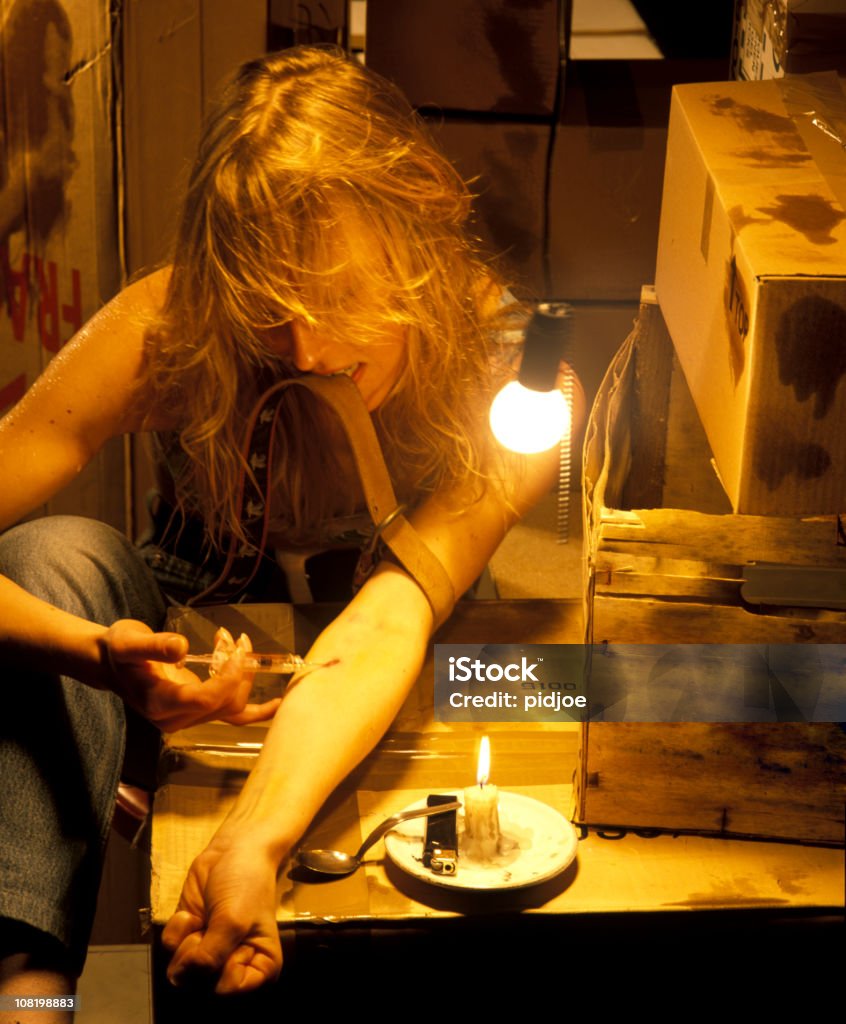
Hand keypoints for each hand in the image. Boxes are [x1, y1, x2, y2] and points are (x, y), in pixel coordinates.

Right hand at [101, 623, 280, 731]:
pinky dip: (257, 711)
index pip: (206, 699)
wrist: (110, 663)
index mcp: (160, 703)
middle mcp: (176, 718)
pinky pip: (233, 716)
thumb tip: (181, 647)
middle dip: (238, 669)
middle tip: (233, 637)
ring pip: (232, 706)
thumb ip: (155, 646)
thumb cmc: (119, 650)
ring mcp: (189, 718)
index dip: (228, 677)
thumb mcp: (129, 642)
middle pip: (225, 703)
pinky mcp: (198, 711)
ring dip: (243, 675)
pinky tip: (279, 702)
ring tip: (236, 642)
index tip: (235, 648)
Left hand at [161, 835, 282, 993]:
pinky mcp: (190, 937)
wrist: (234, 849)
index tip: (229, 945)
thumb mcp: (234, 920)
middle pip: (200, 986)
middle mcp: (234, 967)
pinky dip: (178, 929)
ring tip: (203, 921)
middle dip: (198, 956)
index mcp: (259, 969)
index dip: (219, 972)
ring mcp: (209, 953)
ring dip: (186, 943)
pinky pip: (170, 949)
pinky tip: (192, 913)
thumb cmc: (246, 882)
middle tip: (210, 929)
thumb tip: (183, 977)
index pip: (227, 993)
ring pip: (181, 971)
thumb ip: (210, 956)